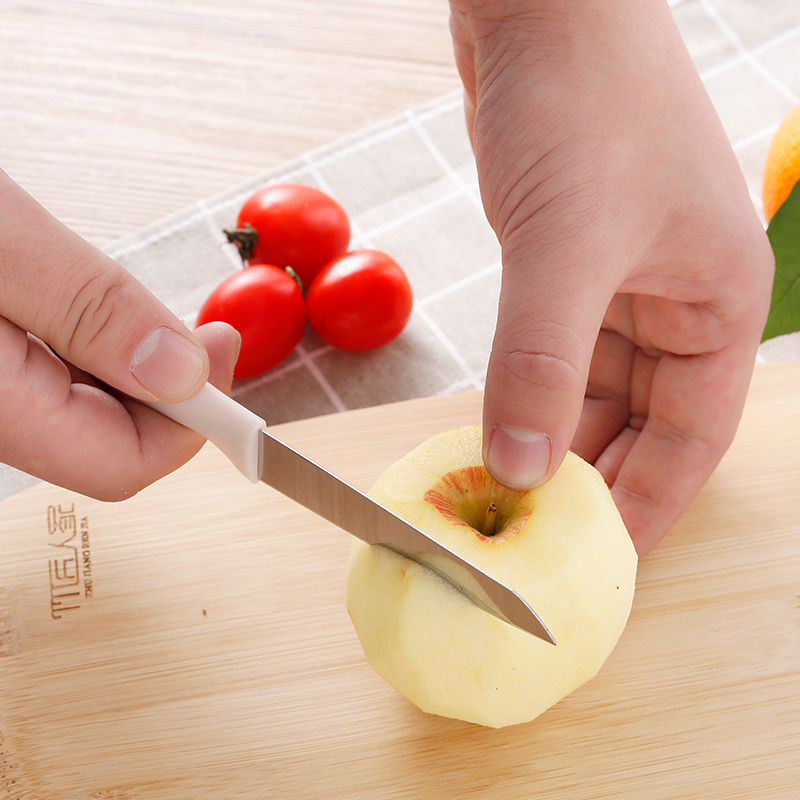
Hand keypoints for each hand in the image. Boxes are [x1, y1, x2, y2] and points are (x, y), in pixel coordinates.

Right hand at [0, 169, 240, 499]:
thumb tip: (183, 373)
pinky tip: (96, 316)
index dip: (194, 422)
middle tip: (207, 330)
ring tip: (151, 317)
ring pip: (81, 415)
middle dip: (172, 395)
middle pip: (106, 445)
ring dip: (134, 372)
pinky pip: (50, 384)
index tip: (226, 352)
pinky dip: (92, 356)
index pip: (120, 465)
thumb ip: (87, 309)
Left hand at [450, 0, 773, 553]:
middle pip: (637, 425)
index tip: (602, 561)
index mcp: (717, 305)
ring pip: (585, 394)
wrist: (540, 11)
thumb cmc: (587, 104)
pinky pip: (546, 356)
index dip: (648, 504)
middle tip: (538, 541)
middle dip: (589, 481)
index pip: (691, 438)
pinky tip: (493, 434)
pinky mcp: (558, 268)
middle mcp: (673, 302)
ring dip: (546, 444)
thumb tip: (523, 466)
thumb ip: (543, 362)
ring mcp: (613, 286)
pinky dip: (521, 397)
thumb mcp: (568, 245)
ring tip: (506, 501)